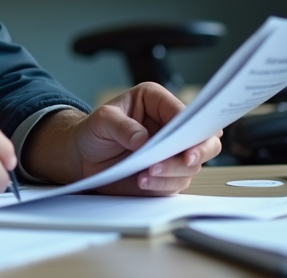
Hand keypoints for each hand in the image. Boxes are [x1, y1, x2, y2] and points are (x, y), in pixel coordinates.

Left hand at [22, 83, 221, 195]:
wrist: (83, 157)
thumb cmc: (93, 131)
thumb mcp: (101, 120)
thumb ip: (121, 126)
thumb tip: (142, 139)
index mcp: (157, 102)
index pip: (183, 111)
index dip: (190, 125)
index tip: (186, 139)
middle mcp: (169, 126)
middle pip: (203, 138)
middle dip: (198, 150)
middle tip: (187, 159)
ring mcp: (171, 152)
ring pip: (192, 165)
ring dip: (173, 171)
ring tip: (146, 174)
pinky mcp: (167, 174)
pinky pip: (175, 183)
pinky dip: (162, 185)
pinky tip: (142, 181)